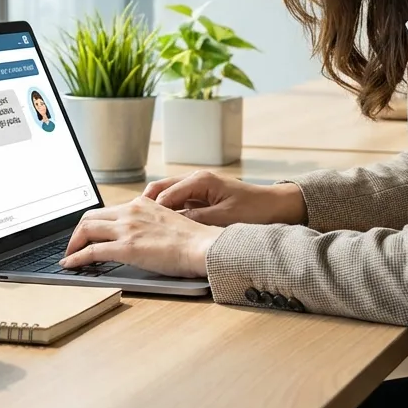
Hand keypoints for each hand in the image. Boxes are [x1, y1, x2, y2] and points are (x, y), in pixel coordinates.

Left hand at [60, 196, 221, 277]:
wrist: (203, 246)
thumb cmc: (193, 240)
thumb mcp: (168, 221)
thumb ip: (150, 223)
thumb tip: (140, 236)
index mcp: (142, 204)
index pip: (108, 210)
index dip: (92, 224)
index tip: (88, 234)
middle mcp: (131, 211)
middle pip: (90, 217)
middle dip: (77, 233)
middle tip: (74, 246)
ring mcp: (127, 228)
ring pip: (86, 230)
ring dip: (73, 244)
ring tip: (69, 257)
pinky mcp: (125, 247)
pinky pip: (91, 251)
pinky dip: (76, 258)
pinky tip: (70, 265)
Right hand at [142, 169, 306, 226]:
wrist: (278, 206)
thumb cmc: (255, 210)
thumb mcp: (223, 219)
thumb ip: (194, 220)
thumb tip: (169, 224)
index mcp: (200, 180)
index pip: (164, 194)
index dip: (149, 210)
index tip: (135, 224)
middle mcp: (196, 179)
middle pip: (159, 190)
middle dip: (143, 206)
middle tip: (129, 224)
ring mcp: (199, 187)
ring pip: (166, 196)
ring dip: (154, 210)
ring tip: (140, 227)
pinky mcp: (203, 197)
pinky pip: (177, 203)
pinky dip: (167, 212)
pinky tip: (161, 227)